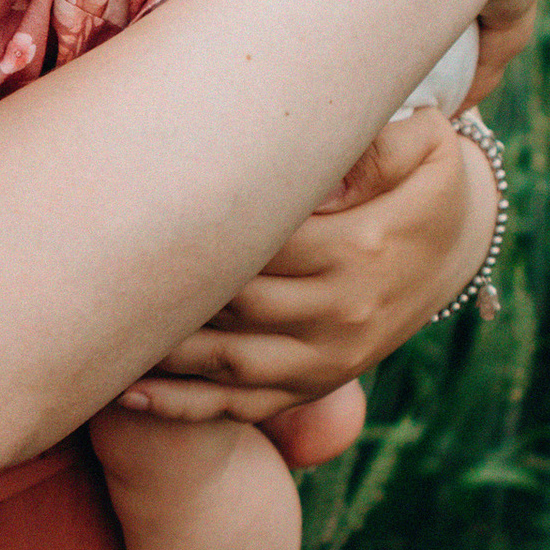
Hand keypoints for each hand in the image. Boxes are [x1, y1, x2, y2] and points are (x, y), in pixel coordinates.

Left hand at [112, 109, 495, 420]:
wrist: (457, 245)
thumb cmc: (427, 180)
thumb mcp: (429, 146)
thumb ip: (378, 142)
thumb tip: (323, 158)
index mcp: (359, 249)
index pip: (263, 243)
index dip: (203, 233)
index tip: (140, 209)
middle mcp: (340, 314)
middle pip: (234, 306)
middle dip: (169, 292)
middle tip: (92, 267)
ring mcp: (326, 359)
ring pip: (227, 365)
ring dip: (161, 355)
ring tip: (93, 335)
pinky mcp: (314, 386)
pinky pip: (241, 407)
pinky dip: (183, 407)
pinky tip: (126, 393)